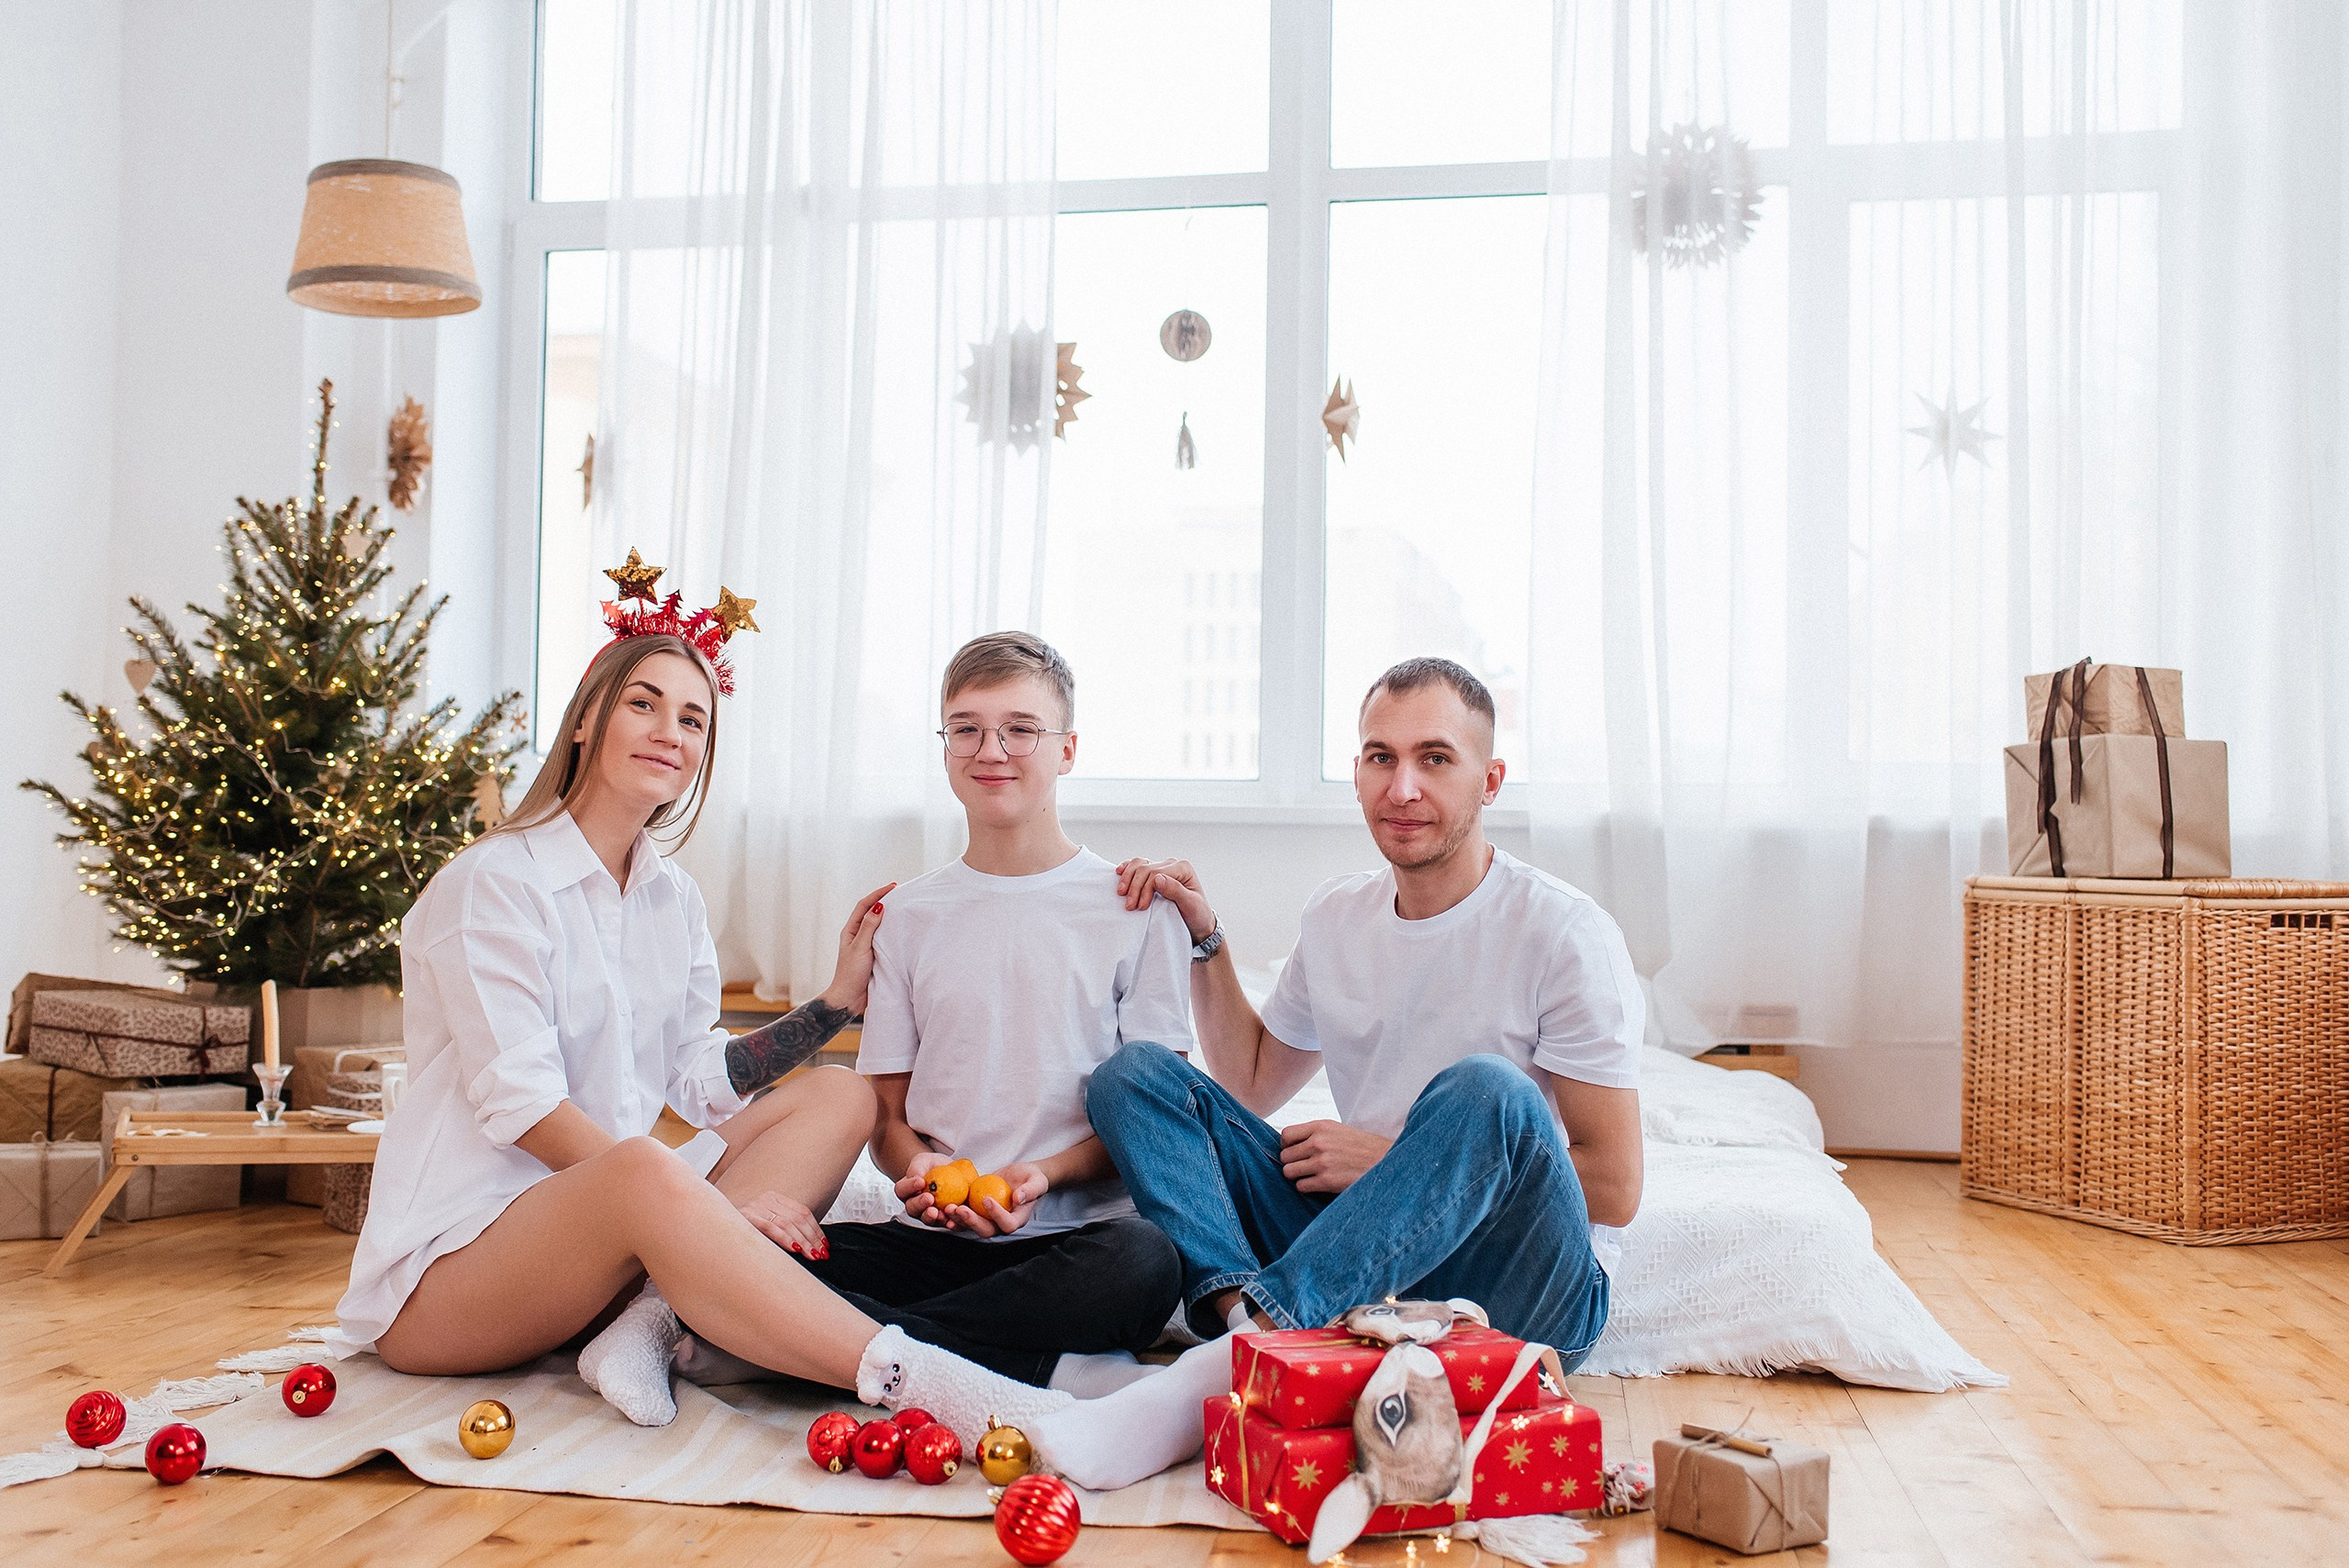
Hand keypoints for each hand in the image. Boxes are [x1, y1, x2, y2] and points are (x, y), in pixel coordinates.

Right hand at [736, 1190, 829, 1258]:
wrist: (712, 1226)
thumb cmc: (741, 1231)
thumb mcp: (766, 1224)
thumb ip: (784, 1229)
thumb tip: (810, 1246)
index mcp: (774, 1199)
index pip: (803, 1212)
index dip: (816, 1230)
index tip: (824, 1245)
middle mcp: (766, 1199)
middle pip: (798, 1218)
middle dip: (812, 1238)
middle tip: (821, 1254)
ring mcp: (756, 1207)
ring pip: (788, 1223)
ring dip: (804, 1242)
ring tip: (812, 1255)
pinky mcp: (746, 1216)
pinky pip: (771, 1228)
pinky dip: (786, 1239)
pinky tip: (796, 1248)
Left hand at [818, 882, 894, 1013]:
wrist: (849, 1000)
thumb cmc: (850, 974)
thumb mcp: (860, 948)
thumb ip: (869, 927)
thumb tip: (879, 906)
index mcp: (851, 931)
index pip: (864, 906)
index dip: (878, 894)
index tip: (893, 886)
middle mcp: (858, 936)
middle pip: (871, 912)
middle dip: (884, 900)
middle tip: (901, 893)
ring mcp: (866, 946)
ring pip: (878, 925)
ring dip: (889, 915)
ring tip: (903, 908)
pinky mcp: (874, 956)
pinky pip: (884, 939)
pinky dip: (892, 931)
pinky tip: (902, 931)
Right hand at [895, 1150, 952, 1227]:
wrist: (952, 1172)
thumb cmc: (934, 1166)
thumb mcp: (925, 1160)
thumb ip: (917, 1167)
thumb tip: (916, 1176)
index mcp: (907, 1190)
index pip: (902, 1190)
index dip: (909, 1187)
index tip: (920, 1181)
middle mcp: (915, 1205)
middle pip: (912, 1209)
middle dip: (920, 1205)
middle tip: (929, 1198)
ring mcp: (928, 1214)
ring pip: (927, 1219)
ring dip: (933, 1217)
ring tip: (940, 1212)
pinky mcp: (943, 1219)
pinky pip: (945, 1224)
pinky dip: (948, 1223)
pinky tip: (952, 1220)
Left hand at [942, 1161, 1048, 1237]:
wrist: (1021, 1176)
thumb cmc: (1031, 1178)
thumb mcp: (1037, 1180)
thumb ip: (1031, 1190)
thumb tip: (1018, 1198)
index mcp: (1017, 1219)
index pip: (1007, 1224)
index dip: (997, 1215)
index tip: (987, 1199)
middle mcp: (1001, 1223)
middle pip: (986, 1230)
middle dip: (971, 1222)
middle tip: (959, 1209)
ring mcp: (988, 1219)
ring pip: (971, 1226)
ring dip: (958, 1219)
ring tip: (948, 1208)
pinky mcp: (977, 1211)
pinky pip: (964, 1216)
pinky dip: (954, 1214)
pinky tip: (943, 1207)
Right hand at [1114, 856, 1216, 943]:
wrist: (1198, 923)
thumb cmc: (1197, 915)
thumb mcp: (1191, 905)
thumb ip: (1176, 891)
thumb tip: (1157, 878)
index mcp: (1183, 868)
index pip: (1156, 874)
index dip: (1145, 889)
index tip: (1140, 907)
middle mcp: (1172, 864)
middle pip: (1145, 869)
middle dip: (1134, 887)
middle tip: (1129, 907)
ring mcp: (1162, 867)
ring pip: (1139, 864)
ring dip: (1128, 878)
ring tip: (1121, 894)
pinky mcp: (1154, 873)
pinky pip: (1137, 865)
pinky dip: (1127, 869)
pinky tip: (1119, 874)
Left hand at [1279, 1120, 1390, 1194]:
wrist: (1385, 1161)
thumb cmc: (1361, 1147)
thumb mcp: (1337, 1130)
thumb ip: (1314, 1134)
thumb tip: (1289, 1145)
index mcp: (1320, 1126)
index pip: (1285, 1135)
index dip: (1287, 1146)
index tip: (1295, 1152)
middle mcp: (1318, 1142)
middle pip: (1285, 1156)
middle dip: (1292, 1163)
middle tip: (1305, 1166)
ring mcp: (1321, 1162)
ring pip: (1289, 1172)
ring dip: (1297, 1176)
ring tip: (1311, 1175)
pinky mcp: (1326, 1180)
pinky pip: (1301, 1186)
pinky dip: (1307, 1187)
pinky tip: (1319, 1184)